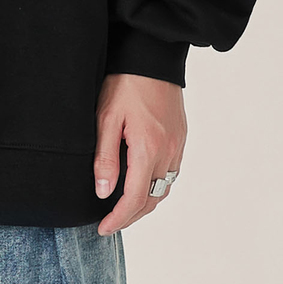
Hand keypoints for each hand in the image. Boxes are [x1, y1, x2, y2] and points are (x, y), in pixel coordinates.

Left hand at [93, 72, 186, 235]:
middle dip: (130, 216)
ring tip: (123, 208)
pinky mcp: (180, 137)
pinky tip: (142, 183)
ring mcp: (177, 145)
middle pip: (151, 199)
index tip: (102, 228)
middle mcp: (168, 152)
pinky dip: (156, 186)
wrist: (152, 55)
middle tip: (109, 222)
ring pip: (164, 188)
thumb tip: (103, 193)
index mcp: (148, 149)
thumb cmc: (125, 82)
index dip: (117, 219)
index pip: (134, 199)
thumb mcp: (106, 117)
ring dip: (145, 203)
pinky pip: (171, 173)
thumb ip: (105, 158)